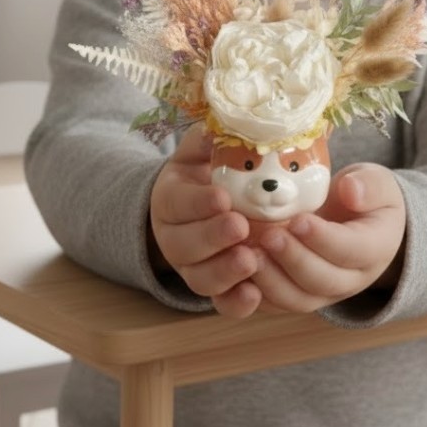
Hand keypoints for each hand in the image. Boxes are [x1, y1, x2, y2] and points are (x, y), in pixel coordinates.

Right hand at [149, 124, 263, 317]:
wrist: (199, 208)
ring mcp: (193, 268)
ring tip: (250, 260)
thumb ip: (207, 139)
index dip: (198, 202)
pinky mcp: (214, 289)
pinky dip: (236, 303)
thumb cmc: (206, 174)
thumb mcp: (200, 152)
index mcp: (170, 199)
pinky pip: (221, 304)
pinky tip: (256, 295)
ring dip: (224, 273)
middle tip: (240, 227)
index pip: (178, 202)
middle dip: (212, 237)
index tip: (222, 196)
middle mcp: (175, 239)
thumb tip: (221, 122)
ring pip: (200, 279)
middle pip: (185, 245)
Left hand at [251, 162, 405, 312]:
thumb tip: (350, 190)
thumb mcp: (379, 184)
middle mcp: (351, 279)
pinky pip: (276, 304)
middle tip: (268, 237)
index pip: (351, 250)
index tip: (299, 221)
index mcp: (375, 249)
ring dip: (271, 281)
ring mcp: (323, 292)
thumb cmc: (367, 197)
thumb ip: (369, 186)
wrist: (361, 223)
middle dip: (293, 260)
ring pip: (298, 300)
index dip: (323, 239)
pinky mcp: (298, 295)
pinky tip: (236, 270)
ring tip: (249, 254)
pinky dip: (254, 294)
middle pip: (322, 280)